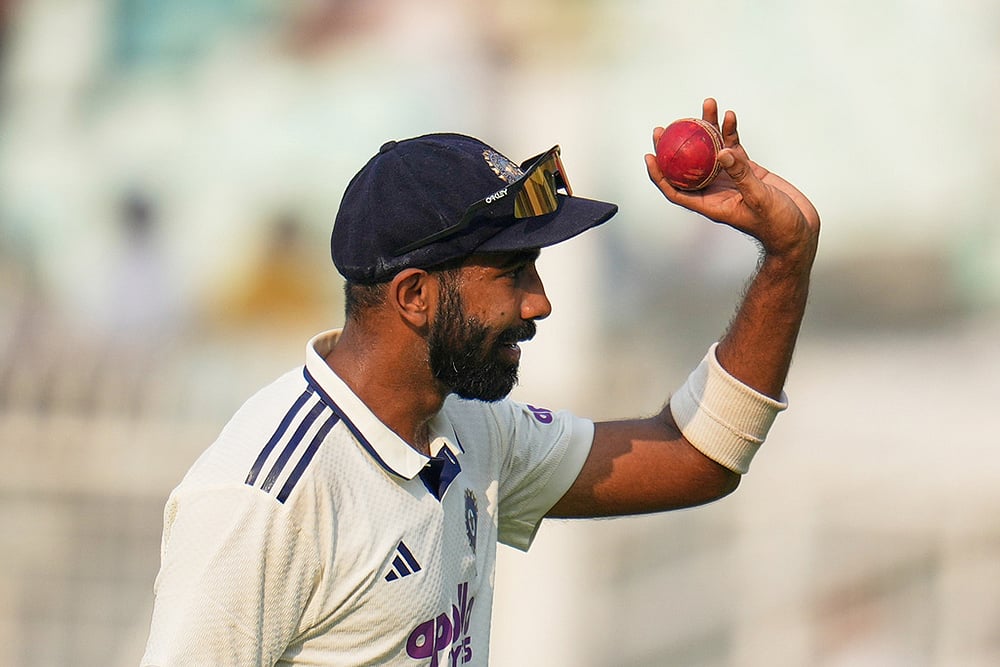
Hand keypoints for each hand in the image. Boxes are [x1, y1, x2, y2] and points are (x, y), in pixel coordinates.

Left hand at [645, 98, 819, 259]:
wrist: (798, 229)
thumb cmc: (777, 225)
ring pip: (712, 150)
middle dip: (674, 146)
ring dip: (708, 128)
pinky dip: (731, 132)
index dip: (659, 175)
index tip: (649, 156)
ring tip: (707, 105)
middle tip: (665, 127)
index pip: (675, 190)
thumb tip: (723, 152)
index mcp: (710, 204)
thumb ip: (741, 176)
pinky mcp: (747, 170)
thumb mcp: (759, 200)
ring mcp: (731, 179)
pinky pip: (734, 147)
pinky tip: (730, 115)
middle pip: (688, 166)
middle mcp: (716, 190)